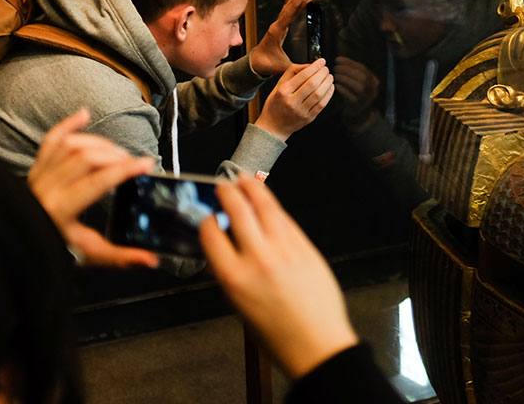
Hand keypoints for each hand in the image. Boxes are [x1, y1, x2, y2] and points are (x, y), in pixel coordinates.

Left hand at [27, 109, 158, 267]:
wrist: (20, 243)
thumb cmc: (51, 248)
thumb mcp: (89, 255)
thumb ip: (121, 257)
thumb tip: (151, 260)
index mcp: (60, 209)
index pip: (97, 181)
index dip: (124, 169)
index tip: (146, 164)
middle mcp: (46, 187)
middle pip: (85, 157)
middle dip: (116, 155)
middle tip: (135, 163)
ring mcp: (39, 175)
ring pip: (70, 145)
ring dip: (99, 143)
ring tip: (118, 152)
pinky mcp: (36, 168)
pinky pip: (50, 140)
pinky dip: (67, 125)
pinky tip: (84, 115)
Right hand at [199, 175, 357, 378]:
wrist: (316, 342)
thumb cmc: (277, 333)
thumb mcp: (239, 307)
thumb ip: (228, 275)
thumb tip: (221, 255)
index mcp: (234, 277)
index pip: (211, 234)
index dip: (207, 221)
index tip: (207, 217)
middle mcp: (258, 258)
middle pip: (238, 211)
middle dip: (227, 193)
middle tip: (223, 186)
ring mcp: (284, 249)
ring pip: (265, 206)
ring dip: (252, 188)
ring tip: (244, 180)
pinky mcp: (304, 246)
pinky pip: (285, 218)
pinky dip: (274, 206)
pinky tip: (268, 201)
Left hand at [250, 0, 312, 75]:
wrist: (255, 64)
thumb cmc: (267, 65)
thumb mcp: (284, 67)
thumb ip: (298, 67)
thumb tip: (312, 67)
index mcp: (276, 33)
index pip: (288, 16)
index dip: (296, 6)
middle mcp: (275, 27)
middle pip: (287, 10)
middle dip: (296, 0)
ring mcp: (276, 27)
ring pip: (286, 11)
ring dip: (293, 1)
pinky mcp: (277, 28)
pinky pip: (284, 14)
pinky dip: (289, 6)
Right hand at [255, 59, 333, 140]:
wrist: (273, 127)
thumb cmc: (275, 105)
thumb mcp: (278, 85)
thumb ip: (292, 73)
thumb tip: (309, 65)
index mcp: (284, 91)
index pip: (303, 75)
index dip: (315, 67)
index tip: (321, 62)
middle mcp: (292, 101)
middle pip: (312, 84)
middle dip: (323, 73)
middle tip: (326, 69)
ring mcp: (301, 111)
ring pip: (319, 94)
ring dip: (327, 83)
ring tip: (329, 77)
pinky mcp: (308, 118)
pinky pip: (321, 105)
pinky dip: (328, 94)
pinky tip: (330, 88)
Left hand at [334, 56, 379, 128]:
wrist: (359, 115)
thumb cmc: (355, 95)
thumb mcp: (358, 82)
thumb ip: (353, 72)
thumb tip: (339, 60)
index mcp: (373, 81)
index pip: (362, 68)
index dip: (349, 63)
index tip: (338, 59)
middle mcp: (373, 89)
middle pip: (361, 76)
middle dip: (347, 70)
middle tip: (335, 67)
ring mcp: (367, 98)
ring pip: (358, 86)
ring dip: (345, 79)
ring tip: (335, 75)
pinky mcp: (359, 106)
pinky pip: (351, 96)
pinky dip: (343, 89)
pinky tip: (336, 85)